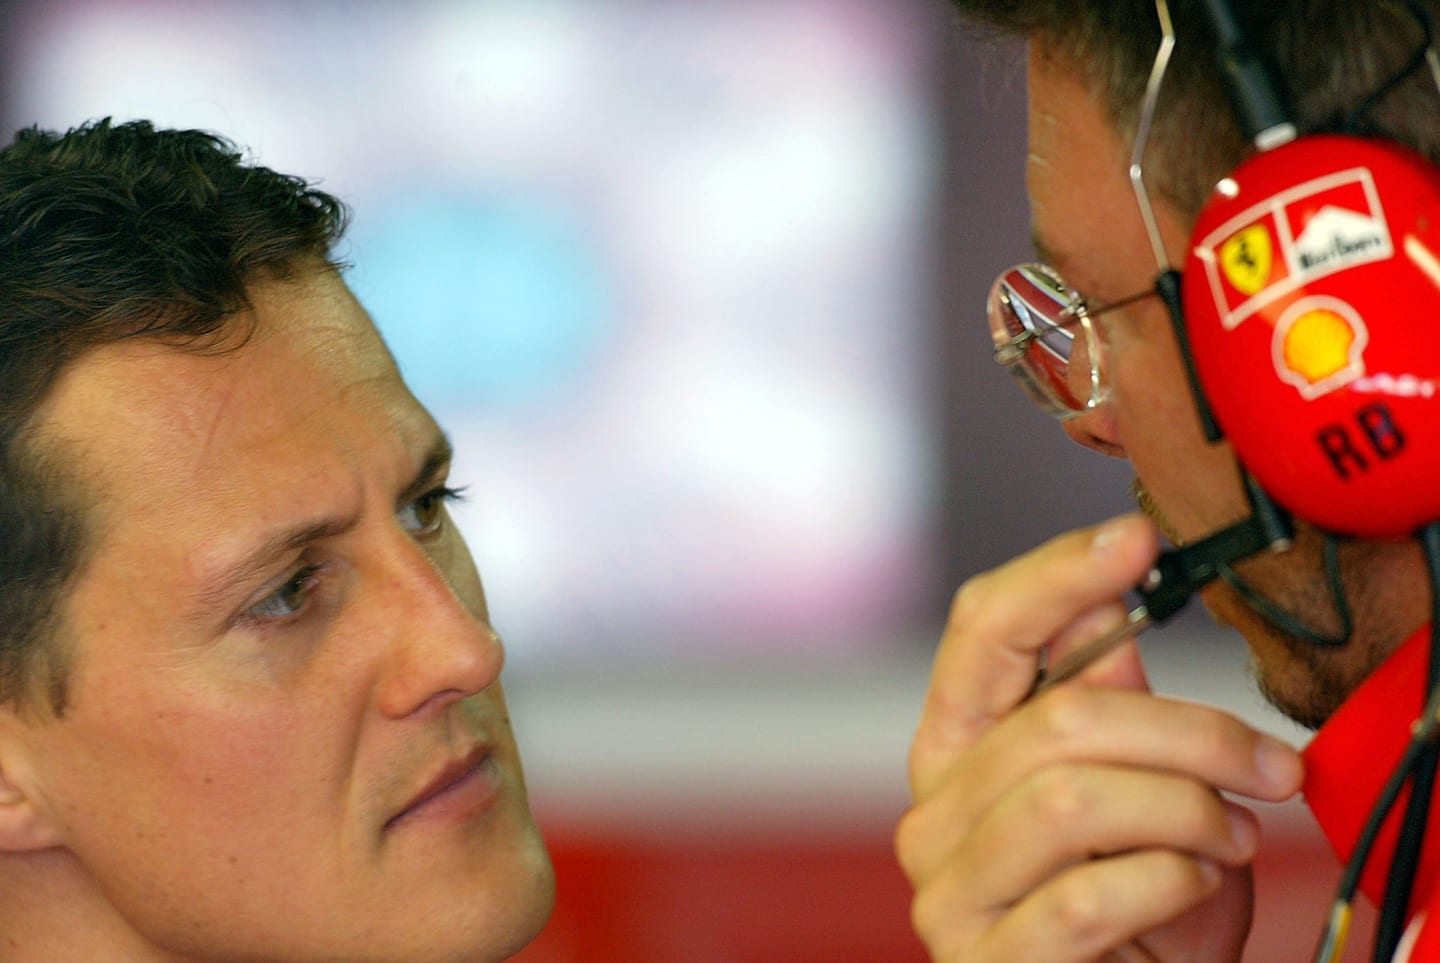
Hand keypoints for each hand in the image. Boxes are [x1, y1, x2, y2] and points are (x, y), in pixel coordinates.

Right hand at [896, 514, 1303, 961]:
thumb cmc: (1135, 903)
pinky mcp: (986, 960)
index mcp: (957, 745)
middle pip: (1054, 719)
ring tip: (1235, 835)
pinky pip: (1086, 895)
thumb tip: (1105, 588)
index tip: (1138, 538)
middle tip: (1271, 761)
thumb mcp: (1138, 785)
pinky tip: (1194, 883)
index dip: (1055, 574)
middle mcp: (933, 810)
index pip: (980, 631)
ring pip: (1069, 800)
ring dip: (1187, 811)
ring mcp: (948, 890)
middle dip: (1190, 732)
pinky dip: (1169, 881)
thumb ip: (1106, 694)